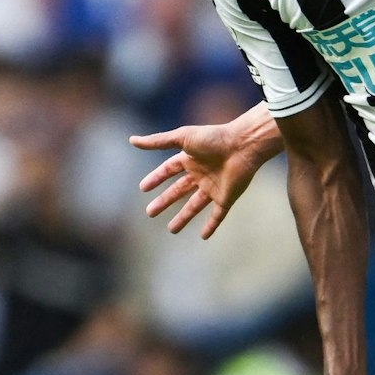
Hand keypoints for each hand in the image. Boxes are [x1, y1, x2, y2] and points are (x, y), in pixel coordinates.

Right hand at [131, 120, 266, 237]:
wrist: (243, 145)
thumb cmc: (213, 138)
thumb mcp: (182, 138)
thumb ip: (157, 141)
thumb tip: (131, 140)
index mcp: (190, 158)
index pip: (168, 170)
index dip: (156, 179)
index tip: (143, 188)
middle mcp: (201, 174)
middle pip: (178, 191)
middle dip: (164, 202)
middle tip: (150, 213)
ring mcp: (214, 187)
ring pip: (195, 206)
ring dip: (183, 218)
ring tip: (171, 230)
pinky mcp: (226, 198)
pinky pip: (217, 215)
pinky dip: (211, 225)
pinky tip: (203, 236)